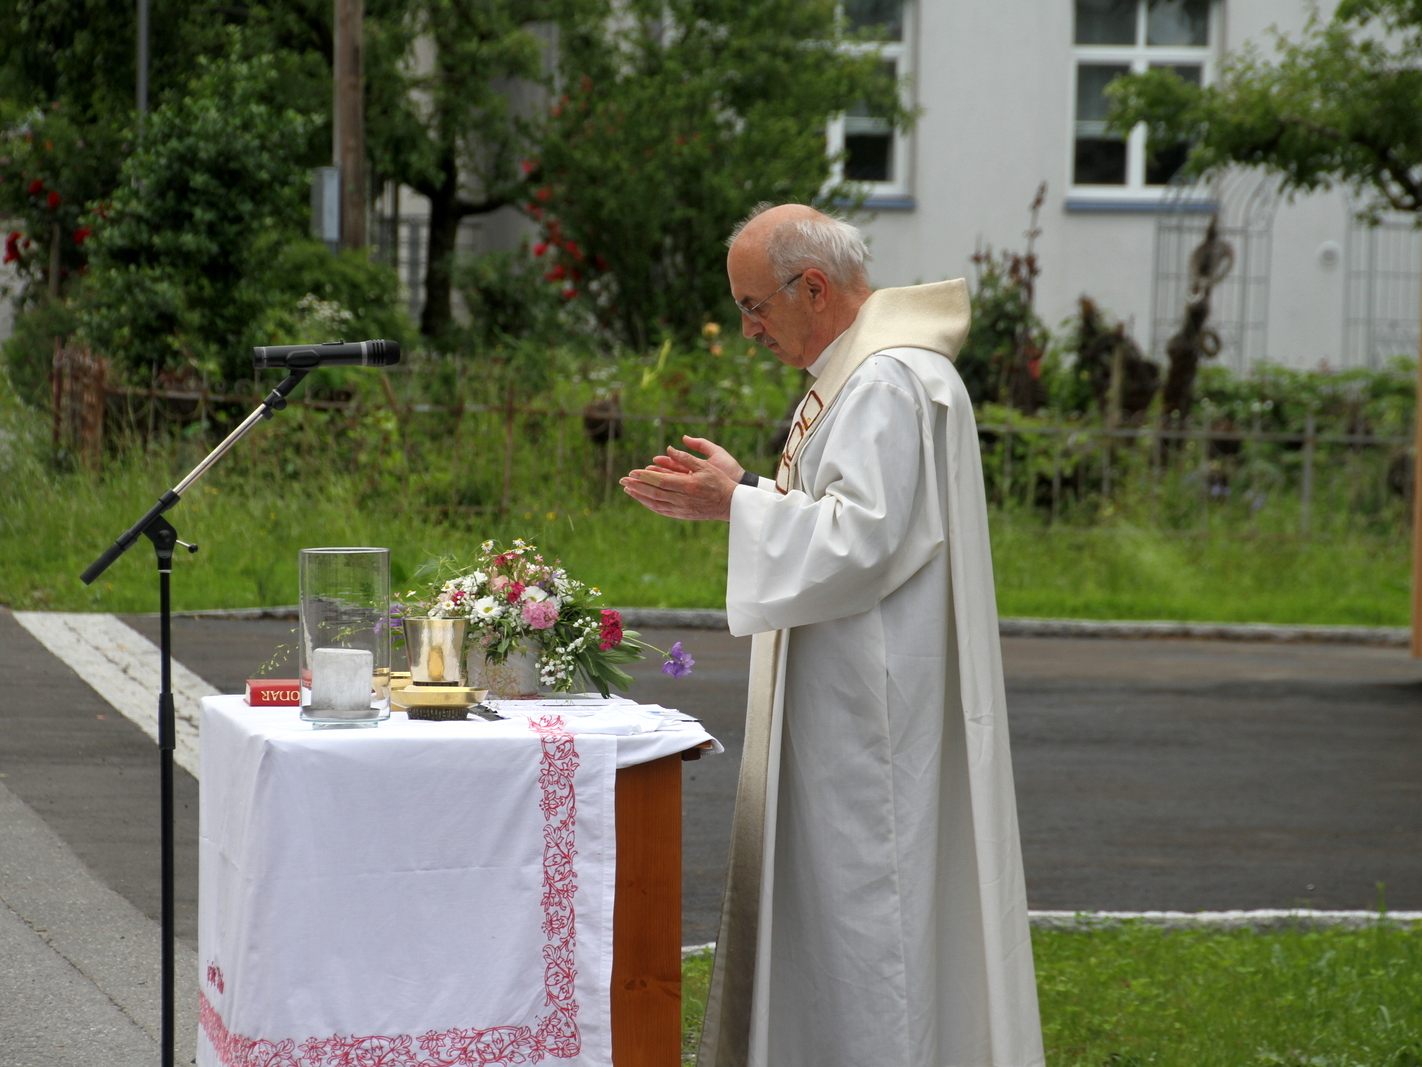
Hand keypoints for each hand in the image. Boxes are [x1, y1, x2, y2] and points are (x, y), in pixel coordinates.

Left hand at [620, 440, 738, 521]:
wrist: (731, 504)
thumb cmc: (720, 481)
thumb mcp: (705, 466)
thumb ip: (686, 458)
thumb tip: (669, 448)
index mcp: (688, 485)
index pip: (661, 481)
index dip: (645, 477)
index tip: (632, 473)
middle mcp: (683, 499)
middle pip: (655, 493)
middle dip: (637, 487)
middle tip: (622, 481)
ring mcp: (682, 509)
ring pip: (656, 504)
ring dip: (640, 497)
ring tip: (628, 490)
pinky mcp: (683, 515)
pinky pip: (662, 511)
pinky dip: (650, 505)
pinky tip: (642, 500)